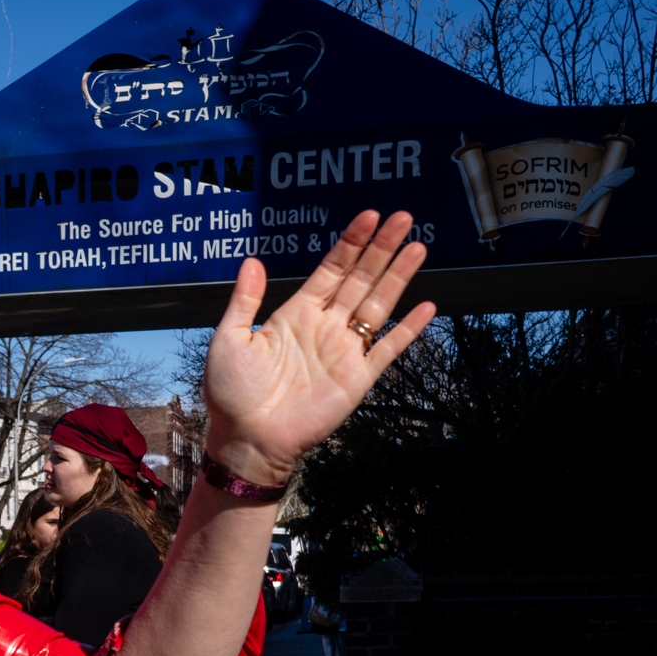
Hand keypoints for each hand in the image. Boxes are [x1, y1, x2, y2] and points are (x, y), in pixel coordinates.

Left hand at [202, 209, 435, 485]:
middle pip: (361, 280)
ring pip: (378, 305)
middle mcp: (325, 327)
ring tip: (418, 247)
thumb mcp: (229, 339)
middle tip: (404, 217)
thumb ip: (244, 300)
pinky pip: (387, 350)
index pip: (331, 270)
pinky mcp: (356, 379)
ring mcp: (343, 351)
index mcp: (295, 314)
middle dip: (382, 249)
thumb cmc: (231, 393)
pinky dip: (408, 330)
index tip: (369, 216)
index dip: (350, 244)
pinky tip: (427, 306)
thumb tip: (252, 259)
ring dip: (398, 277)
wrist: (246, 439)